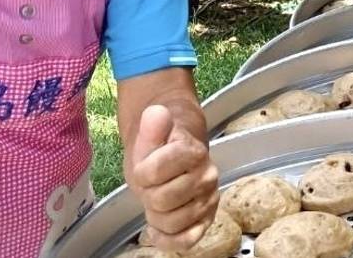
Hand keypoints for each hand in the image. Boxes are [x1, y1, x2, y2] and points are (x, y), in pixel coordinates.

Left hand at [129, 105, 218, 250]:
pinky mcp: (207, 220)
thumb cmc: (158, 147)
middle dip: (148, 194)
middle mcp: (208, 176)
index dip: (142, 172)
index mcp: (194, 152)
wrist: (173, 156)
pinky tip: (157, 228)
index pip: (156, 171)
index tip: (144, 167)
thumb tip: (156, 112)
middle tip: (151, 185)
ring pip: (173, 222)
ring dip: (156, 216)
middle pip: (162, 200)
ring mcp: (209, 199)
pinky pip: (187, 240)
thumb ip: (151, 125)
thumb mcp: (148, 135)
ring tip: (157, 201)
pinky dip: (168, 239)